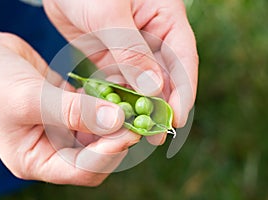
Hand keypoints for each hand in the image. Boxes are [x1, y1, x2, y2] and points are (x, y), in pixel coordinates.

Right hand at [0, 16, 139, 184]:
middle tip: (135, 118)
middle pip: (96, 156)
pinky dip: (105, 104)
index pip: (81, 170)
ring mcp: (61, 129)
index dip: (107, 155)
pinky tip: (114, 92)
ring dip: (114, 121)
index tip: (127, 131)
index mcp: (36, 160)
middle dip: (117, 139)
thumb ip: (72, 112)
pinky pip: (93, 113)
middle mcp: (51, 149)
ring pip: (98, 134)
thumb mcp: (29, 99)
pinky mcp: (67, 110)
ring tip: (129, 104)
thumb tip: (115, 120)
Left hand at [43, 0, 197, 132]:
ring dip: (138, 106)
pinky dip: (117, 97)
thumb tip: (153, 89)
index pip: (182, 59)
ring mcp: (130, 48)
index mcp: (165, 18)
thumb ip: (130, 51)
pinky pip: (118, 80)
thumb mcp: (109, 14)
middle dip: (160, 106)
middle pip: (163, 76)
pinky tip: (114, 114)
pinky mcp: (110, 55)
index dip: (182, 91)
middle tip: (156, 135)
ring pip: (140, 83)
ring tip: (135, 131)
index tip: (176, 119)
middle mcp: (152, 35)